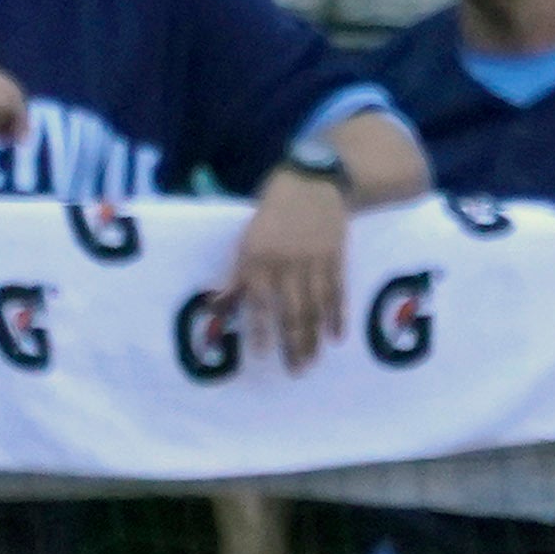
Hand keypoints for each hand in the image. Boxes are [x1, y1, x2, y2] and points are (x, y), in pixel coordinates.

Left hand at [223, 164, 355, 368]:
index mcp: (258, 259)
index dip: (260, 330)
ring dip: (314, 337)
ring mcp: (314, 261)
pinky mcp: (336, 257)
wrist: (313, 182)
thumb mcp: (246, 240)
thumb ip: (236, 276)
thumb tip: (216, 306)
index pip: (258, 302)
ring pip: (315, 307)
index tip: (262, 356)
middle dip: (294, 344)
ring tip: (313, 362)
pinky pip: (338, 291)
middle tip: (296, 371)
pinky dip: (338, 315)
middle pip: (291, 311)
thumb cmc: (272, 214)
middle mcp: (286, 263)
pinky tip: (337, 337)